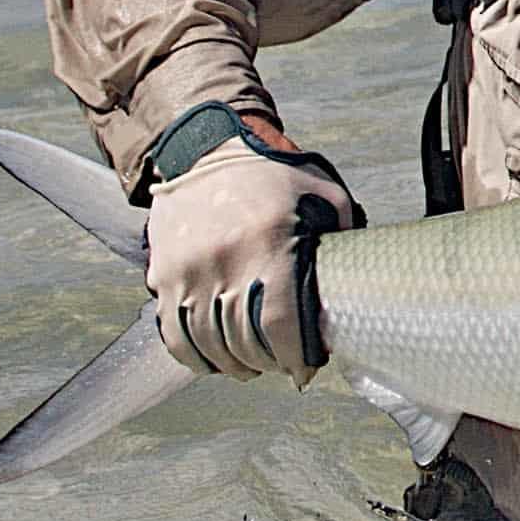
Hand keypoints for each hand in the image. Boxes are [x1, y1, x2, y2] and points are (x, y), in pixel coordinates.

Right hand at [145, 116, 360, 384]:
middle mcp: (224, 259)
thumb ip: (343, 233)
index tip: (306, 370)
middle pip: (243, 339)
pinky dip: (195, 356)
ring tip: (253, 367)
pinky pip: (173, 333)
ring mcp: (187, 270)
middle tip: (284, 366)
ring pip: (208, 342)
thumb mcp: (323, 193)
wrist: (206, 150)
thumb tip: (358, 279)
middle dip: (268, 363)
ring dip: (234, 365)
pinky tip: (216, 361)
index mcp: (269, 240)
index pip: (279, 322)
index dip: (295, 357)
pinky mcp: (162, 275)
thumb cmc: (274, 175)